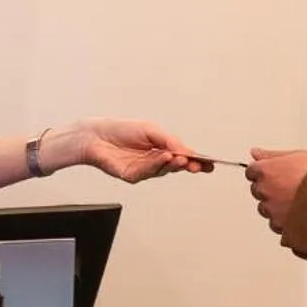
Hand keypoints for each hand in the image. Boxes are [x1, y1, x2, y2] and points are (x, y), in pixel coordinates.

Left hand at [67, 118, 210, 182]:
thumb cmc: (121, 130)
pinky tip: (164, 158)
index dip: (197, 161)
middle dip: (189, 165)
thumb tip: (186, 151)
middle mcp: (154, 160)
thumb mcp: (152, 130)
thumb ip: (170, 141)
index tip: (210, 164)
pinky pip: (148, 172)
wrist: (96, 135)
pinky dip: (157, 165)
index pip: (183, 156)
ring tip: (180, 157)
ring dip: (173, 164)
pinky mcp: (133, 176)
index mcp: (161, 148)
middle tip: (198, 165)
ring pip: (164, 170)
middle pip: (177, 166)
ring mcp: (144, 169)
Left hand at [247, 147, 306, 234]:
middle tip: (289, 187)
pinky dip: (283, 220)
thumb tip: (256, 153)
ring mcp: (270, 209)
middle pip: (258, 190)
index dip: (264, 173)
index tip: (274, 174)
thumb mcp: (296, 156)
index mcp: (265, 171)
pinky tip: (297, 213)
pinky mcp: (279, 225)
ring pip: (266, 208)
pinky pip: (276, 224)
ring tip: (296, 201)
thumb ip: (272, 155)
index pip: (251, 171)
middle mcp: (264, 190)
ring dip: (275, 206)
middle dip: (269, 189)